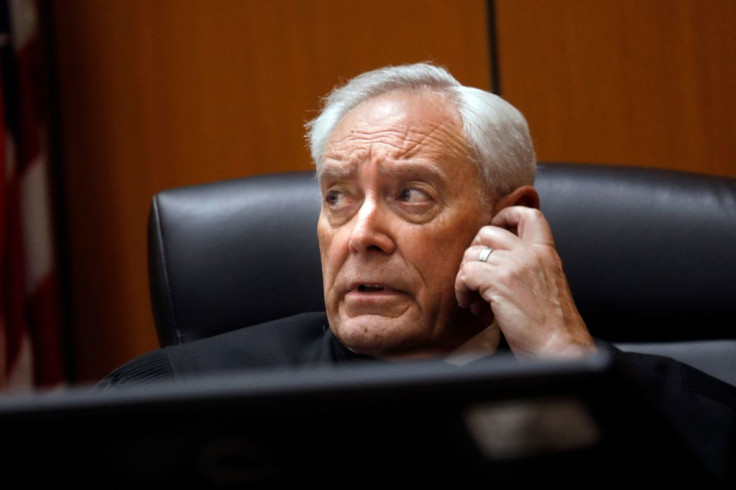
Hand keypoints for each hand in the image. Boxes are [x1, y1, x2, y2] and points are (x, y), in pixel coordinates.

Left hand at [455, 206, 596, 358]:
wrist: (559, 348)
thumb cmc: (551, 326)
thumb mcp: (547, 283)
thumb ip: (528, 266)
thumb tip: (495, 261)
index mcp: (547, 252)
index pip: (530, 214)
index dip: (506, 215)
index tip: (493, 233)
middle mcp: (531, 253)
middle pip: (488, 231)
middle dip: (475, 253)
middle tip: (476, 278)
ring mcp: (515, 265)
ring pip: (472, 253)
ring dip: (466, 276)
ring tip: (474, 298)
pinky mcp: (499, 281)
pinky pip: (466, 273)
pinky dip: (462, 289)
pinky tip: (471, 305)